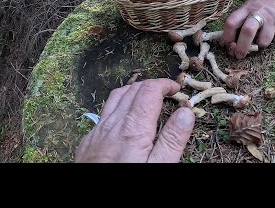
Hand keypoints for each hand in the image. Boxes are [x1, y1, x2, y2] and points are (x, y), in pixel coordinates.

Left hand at [75, 78, 194, 162]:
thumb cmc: (131, 189)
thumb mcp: (160, 167)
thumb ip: (172, 139)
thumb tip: (186, 111)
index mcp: (133, 129)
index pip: (149, 91)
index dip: (165, 85)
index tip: (178, 90)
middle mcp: (113, 125)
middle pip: (133, 90)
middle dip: (152, 86)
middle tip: (168, 94)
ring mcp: (97, 133)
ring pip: (116, 97)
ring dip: (134, 92)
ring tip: (149, 99)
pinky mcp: (88, 143)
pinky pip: (104, 113)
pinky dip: (119, 106)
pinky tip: (126, 120)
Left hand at [221, 0, 274, 58]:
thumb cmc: (264, 4)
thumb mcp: (250, 7)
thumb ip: (241, 21)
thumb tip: (231, 41)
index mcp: (247, 8)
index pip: (232, 22)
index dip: (226, 36)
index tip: (226, 45)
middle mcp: (258, 12)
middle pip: (247, 32)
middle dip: (241, 48)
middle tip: (239, 55)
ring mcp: (272, 19)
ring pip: (263, 41)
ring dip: (260, 45)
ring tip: (262, 39)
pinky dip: (273, 41)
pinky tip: (274, 34)